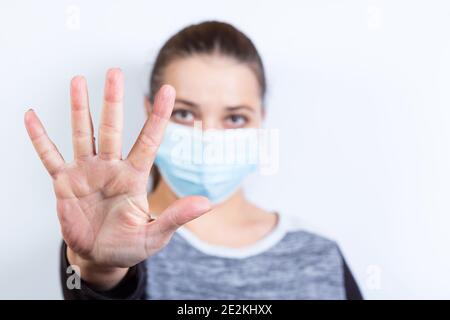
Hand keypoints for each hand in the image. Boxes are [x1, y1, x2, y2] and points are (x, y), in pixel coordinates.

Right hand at [24, 68, 209, 287]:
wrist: (100, 256)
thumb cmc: (129, 245)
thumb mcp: (155, 234)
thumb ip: (176, 217)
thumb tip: (206, 203)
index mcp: (134, 176)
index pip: (149, 140)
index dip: (158, 116)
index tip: (168, 90)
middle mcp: (110, 167)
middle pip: (112, 128)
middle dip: (113, 100)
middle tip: (114, 73)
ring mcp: (86, 172)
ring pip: (83, 134)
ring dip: (80, 108)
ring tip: (78, 81)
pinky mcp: (64, 183)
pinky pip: (50, 156)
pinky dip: (40, 138)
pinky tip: (31, 117)